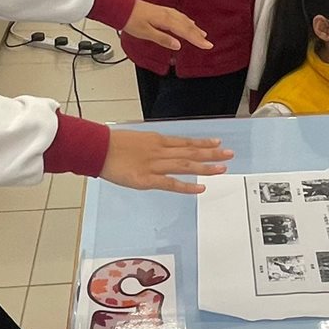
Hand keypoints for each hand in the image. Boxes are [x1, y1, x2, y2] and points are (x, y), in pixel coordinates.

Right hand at [101, 129, 232, 194]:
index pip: (185, 142)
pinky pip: (170, 183)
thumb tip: (158, 149)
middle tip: (229, 154)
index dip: (202, 143)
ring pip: (185, 165)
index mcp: (157, 140)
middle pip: (190, 152)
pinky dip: (186, 186)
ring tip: (222, 168)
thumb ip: (150, 146)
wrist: (98, 149)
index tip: (217, 143)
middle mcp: (160, 151)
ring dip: (205, 167)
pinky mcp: (147, 179)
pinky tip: (200, 188)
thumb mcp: (136, 140)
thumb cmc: (112, 145)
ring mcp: (154, 165)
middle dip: (211, 153)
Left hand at [124, 0, 210, 51]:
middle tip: (208, 43)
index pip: (185, 32)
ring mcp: (165, 11)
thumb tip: (178, 45)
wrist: (121, 7)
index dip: (197, 40)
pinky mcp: (161, 11)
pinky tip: (187, 23)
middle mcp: (168, 14)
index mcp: (166, 20)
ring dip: (194, 28)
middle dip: (198, 35)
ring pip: (184, 20)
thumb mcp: (146, 33)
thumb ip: (163, 39)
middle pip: (187, 26)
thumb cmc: (131, 19)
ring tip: (202, 34)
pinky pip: (179, 16)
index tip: (207, 46)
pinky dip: (186, 21)